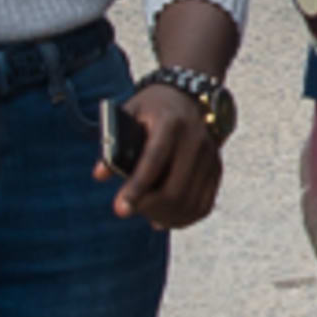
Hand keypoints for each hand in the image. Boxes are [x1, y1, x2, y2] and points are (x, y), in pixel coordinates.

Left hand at [100, 82, 225, 228]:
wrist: (191, 97)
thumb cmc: (153, 108)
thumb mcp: (130, 113)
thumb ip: (114, 141)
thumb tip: (100, 175)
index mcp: (171, 122)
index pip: (155, 160)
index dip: (137, 187)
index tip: (120, 209)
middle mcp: (195, 140)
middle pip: (174, 190)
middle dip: (148, 207)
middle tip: (127, 209)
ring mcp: (210, 157)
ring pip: (189, 203)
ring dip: (164, 217)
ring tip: (145, 214)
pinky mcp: (216, 169)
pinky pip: (203, 206)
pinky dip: (183, 219)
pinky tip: (165, 218)